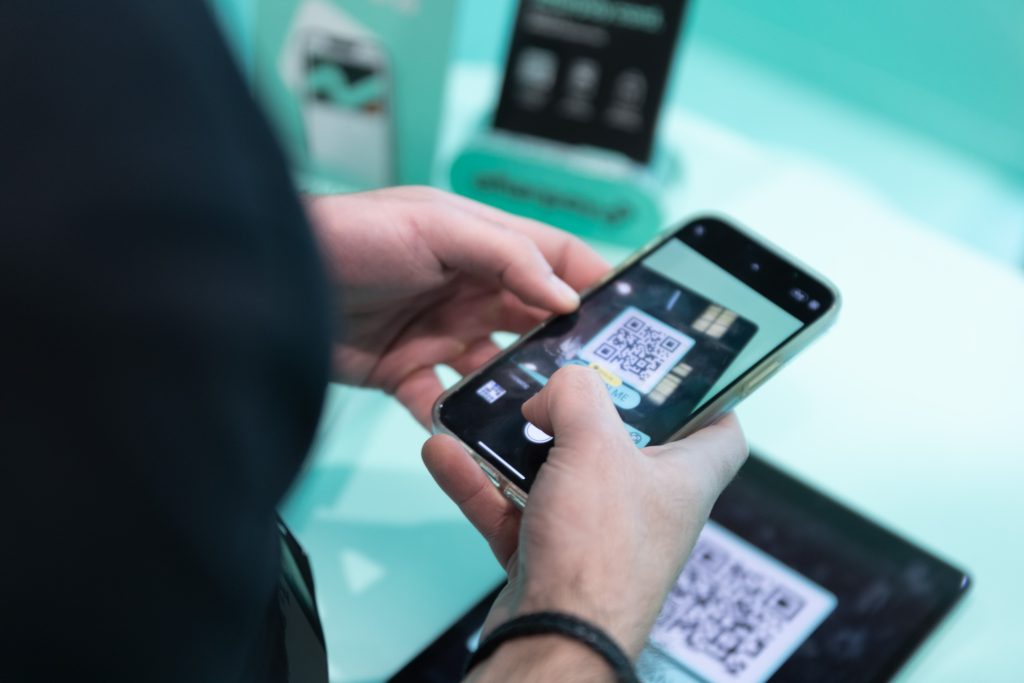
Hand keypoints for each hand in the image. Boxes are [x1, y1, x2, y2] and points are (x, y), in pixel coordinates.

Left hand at [304, 187, 608, 425]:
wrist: (268, 286)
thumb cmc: (352, 237)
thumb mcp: (435, 226)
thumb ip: (505, 255)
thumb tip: (566, 294)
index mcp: (479, 243)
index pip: (551, 257)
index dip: (590, 280)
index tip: (628, 314)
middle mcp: (464, 287)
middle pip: (530, 317)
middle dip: (565, 343)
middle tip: (604, 379)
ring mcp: (436, 331)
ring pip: (495, 365)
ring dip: (518, 387)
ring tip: (553, 417)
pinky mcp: (403, 371)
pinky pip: (444, 400)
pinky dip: (460, 418)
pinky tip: (482, 439)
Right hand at [423, 366, 747, 661]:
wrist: (553, 638)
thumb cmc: (600, 556)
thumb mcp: (595, 446)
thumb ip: (577, 396)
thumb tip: (554, 392)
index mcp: (683, 479)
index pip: (720, 434)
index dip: (706, 399)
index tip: (673, 376)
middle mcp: (645, 507)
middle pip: (624, 445)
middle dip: (585, 413)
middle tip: (559, 383)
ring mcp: (595, 534)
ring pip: (558, 475)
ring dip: (517, 445)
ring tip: (491, 412)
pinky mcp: (550, 557)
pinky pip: (511, 509)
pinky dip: (480, 483)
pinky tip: (446, 454)